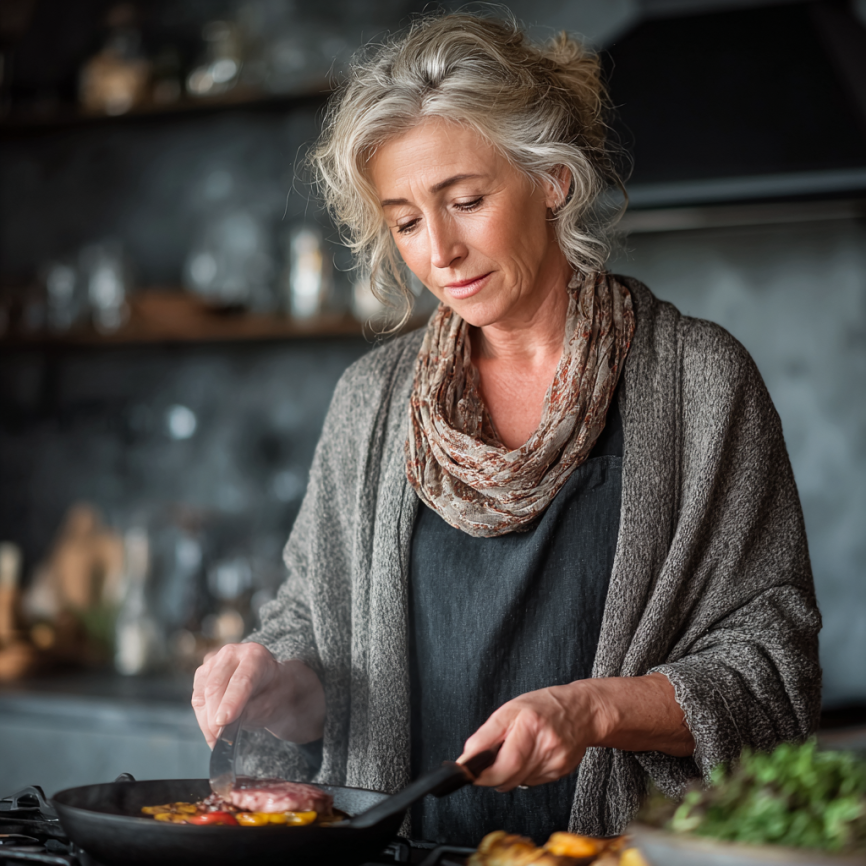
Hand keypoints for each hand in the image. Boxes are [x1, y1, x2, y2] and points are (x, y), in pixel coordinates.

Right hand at [191, 642, 324, 747]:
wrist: (271, 684)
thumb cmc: (273, 693)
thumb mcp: (271, 704)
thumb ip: (250, 712)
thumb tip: (224, 725)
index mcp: (255, 655)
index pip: (241, 679)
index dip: (231, 701)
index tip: (223, 722)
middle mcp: (232, 653)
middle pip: (216, 686)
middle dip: (214, 717)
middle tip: (219, 741)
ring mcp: (214, 662)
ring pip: (203, 695)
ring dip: (207, 721)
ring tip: (217, 740)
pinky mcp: (202, 674)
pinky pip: (197, 699)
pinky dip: (203, 719)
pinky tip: (212, 731)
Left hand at [458, 674, 693, 790]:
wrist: (582, 710)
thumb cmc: (543, 706)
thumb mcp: (509, 710)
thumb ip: (486, 735)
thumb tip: (466, 758)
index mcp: (529, 724)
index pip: (503, 763)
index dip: (482, 774)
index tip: (470, 772)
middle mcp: (545, 744)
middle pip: (509, 778)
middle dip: (492, 776)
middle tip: (488, 763)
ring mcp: (556, 761)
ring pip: (519, 783)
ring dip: (509, 774)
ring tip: (516, 751)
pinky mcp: (561, 772)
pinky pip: (532, 782)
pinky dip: (524, 774)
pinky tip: (531, 756)